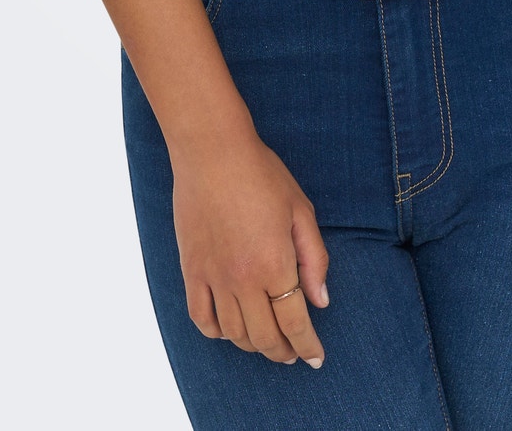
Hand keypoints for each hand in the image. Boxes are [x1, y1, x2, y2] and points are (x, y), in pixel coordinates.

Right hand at [170, 129, 329, 366]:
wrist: (213, 153)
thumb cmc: (262, 175)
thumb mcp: (300, 210)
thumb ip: (314, 258)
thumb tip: (320, 300)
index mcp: (274, 265)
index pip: (294, 323)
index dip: (307, 345)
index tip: (316, 358)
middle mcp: (243, 280)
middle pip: (264, 336)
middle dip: (283, 351)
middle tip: (294, 353)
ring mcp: (213, 278)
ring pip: (233, 334)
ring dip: (253, 345)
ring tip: (267, 342)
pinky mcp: (190, 271)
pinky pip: (201, 318)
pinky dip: (216, 332)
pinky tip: (230, 330)